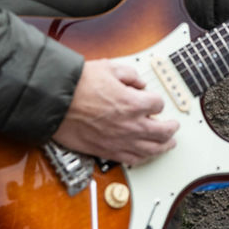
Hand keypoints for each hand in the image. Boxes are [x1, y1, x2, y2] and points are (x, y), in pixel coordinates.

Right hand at [52, 59, 176, 164]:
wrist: (54, 102)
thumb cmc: (77, 85)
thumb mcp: (109, 67)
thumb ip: (129, 74)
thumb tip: (138, 83)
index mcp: (133, 103)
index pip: (158, 104)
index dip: (156, 101)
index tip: (153, 100)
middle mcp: (130, 125)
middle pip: (162, 131)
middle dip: (171, 128)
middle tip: (174, 126)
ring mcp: (120, 141)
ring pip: (151, 150)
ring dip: (163, 147)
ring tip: (168, 144)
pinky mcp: (107, 151)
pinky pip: (132, 160)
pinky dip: (143, 158)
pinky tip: (146, 156)